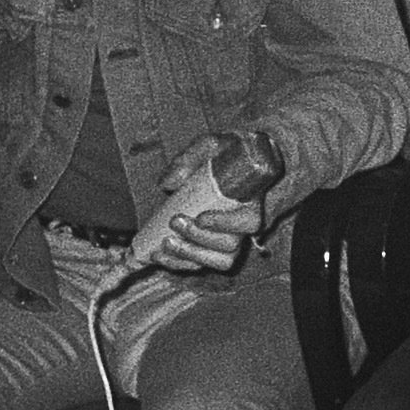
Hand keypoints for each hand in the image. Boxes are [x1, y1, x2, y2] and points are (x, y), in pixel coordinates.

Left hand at [146, 137, 261, 272]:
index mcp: (250, 201)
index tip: (200, 217)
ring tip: (163, 246)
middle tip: (174, 222)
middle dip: (198, 239)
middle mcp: (243, 226)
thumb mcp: (210, 144)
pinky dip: (179, 263)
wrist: (229, 162)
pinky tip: (159, 254)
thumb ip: (190, 158)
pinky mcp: (210, 248)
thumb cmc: (224, 153)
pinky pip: (200, 264)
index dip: (225, 224)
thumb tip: (168, 183)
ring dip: (188, 256)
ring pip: (217, 261)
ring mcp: (227, 240)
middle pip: (229, 245)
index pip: (247, 222)